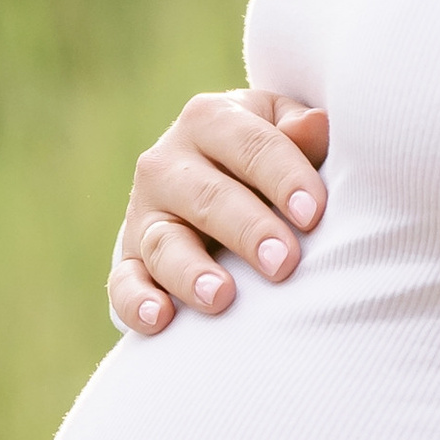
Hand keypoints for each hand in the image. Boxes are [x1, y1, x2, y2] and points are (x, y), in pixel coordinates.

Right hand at [110, 93, 329, 334]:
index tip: (313, 214)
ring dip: (191, 272)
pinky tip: (159, 318)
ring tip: (222, 297)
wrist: (210, 180)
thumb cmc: (263, 156)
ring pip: (165, 243)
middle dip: (248, 230)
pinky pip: (124, 283)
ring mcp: (144, 213)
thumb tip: (316, 125)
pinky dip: (136, 301)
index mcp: (210, 120)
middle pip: (209, 197)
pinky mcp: (129, 257)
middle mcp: (166, 163)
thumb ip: (301, 135)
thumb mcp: (280, 132)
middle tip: (283, 262)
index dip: (284, 178)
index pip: (251, 145)